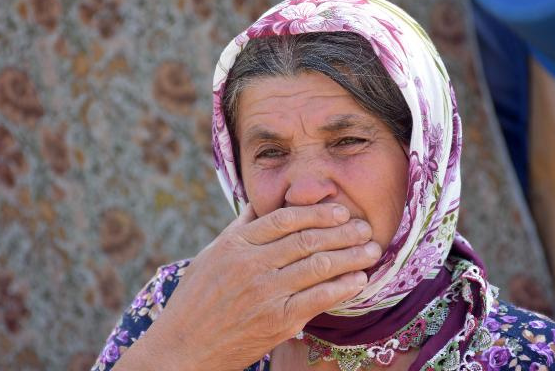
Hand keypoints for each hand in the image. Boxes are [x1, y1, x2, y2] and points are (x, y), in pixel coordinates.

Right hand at [113, 203, 380, 370]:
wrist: (183, 348)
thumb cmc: (196, 300)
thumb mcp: (211, 255)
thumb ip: (239, 229)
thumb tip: (261, 205)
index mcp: (236, 244)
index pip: (285, 218)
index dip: (318, 212)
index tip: (340, 210)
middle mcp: (251, 264)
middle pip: (307, 239)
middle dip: (342, 231)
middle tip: (365, 227)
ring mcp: (265, 292)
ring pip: (318, 265)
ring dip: (350, 256)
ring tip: (371, 250)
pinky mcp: (277, 321)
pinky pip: (318, 298)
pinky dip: (342, 287)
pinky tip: (358, 280)